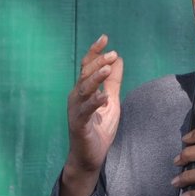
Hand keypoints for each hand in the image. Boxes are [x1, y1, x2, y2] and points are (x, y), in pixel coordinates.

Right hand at [60, 35, 122, 195]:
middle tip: (112, 54)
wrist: (90, 157)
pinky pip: (85, 112)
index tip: (104, 38)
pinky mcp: (78, 125)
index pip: (87, 66)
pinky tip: (104, 97)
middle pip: (85, 74)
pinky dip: (94, 103)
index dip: (94, 52)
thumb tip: (118, 59)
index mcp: (83, 90)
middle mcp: (76, 97)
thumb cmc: (98, 128)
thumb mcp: (111, 102)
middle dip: (98, 63)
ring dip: (95, 79)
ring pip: (83, 90)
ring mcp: (76, 110)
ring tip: (107, 69)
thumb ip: (113, 82)